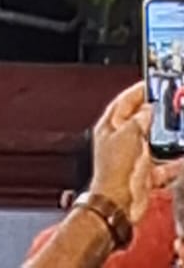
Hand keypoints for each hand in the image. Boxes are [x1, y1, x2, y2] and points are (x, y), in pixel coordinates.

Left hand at [89, 83, 183, 224]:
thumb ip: (139, 121)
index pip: (123, 102)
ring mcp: (133, 157)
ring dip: (166, 137)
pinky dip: (173, 163)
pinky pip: (163, 166)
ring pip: (153, 142)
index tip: (150, 83)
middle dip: (154, 113)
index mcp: (110, 126)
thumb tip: (148, 109)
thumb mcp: (127, 136)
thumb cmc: (114, 170)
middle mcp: (120, 140)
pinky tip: (180, 159)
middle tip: (168, 104)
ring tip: (178, 128)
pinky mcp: (144, 174)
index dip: (136, 92)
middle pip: (139, 121)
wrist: (119, 203)